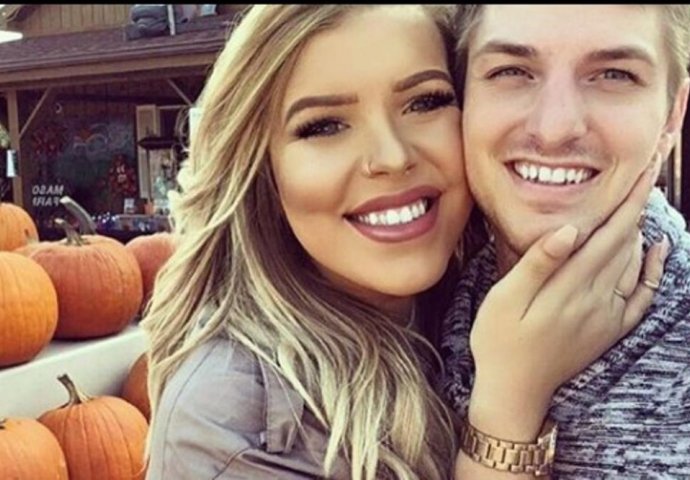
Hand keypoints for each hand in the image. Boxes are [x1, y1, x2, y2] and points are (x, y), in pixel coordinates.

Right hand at [468, 159, 668, 439]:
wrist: (515, 390)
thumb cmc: (499, 340)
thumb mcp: (504, 299)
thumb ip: (537, 264)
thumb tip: (568, 229)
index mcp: (569, 286)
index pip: (608, 234)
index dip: (626, 201)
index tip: (642, 169)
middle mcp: (595, 299)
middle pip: (626, 244)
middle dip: (637, 206)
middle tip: (646, 173)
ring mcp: (606, 316)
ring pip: (635, 264)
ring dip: (641, 230)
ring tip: (642, 199)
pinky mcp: (608, 329)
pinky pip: (642, 296)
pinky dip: (655, 272)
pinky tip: (657, 252)